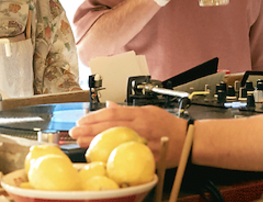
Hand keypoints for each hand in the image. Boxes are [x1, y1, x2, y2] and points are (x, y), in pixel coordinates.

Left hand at [70, 102, 188, 167]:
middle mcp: (141, 127)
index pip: (113, 114)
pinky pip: (126, 155)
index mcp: (141, 114)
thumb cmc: (170, 125)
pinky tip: (99, 155)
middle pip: (110, 127)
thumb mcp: (150, 110)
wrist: (189, 140)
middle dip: (88, 130)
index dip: (95, 117)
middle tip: (74, 132)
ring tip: (80, 142)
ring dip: (95, 142)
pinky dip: (111, 155)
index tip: (82, 120)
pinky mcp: (147, 156)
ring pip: (115, 140)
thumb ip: (128, 109)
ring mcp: (143, 142)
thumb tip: (110, 106)